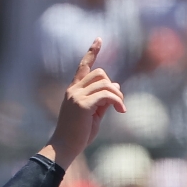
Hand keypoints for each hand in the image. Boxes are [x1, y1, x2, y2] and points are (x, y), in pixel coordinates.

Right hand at [44, 40, 126, 168]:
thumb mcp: (94, 113)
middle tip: (119, 103)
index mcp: (74, 90)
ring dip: (117, 95)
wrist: (65, 147)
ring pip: (105, 83)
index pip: (83, 66)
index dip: (92, 52)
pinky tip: (121, 111)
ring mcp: (77, 96)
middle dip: (113, 85)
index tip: (99, 39)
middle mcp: (74, 89)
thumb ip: (103, 99)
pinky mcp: (83, 104)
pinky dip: (117, 101)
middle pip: (100, 73)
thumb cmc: (79, 133)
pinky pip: (107, 94)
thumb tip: (115, 84)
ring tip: (120, 109)